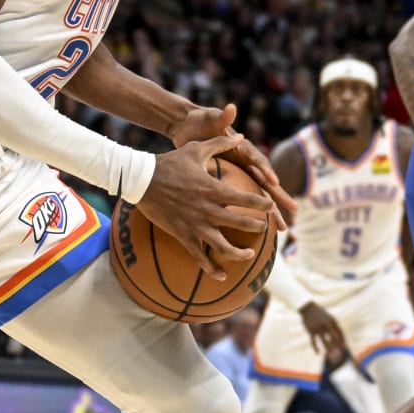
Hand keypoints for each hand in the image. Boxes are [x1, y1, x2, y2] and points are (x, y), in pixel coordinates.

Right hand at [136, 137, 277, 278]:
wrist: (142, 180)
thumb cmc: (169, 162)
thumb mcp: (195, 148)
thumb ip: (220, 143)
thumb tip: (240, 136)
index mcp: (214, 189)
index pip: (248, 199)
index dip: (263, 204)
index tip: (271, 207)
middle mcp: (209, 210)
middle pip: (242, 223)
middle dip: (258, 226)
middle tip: (264, 228)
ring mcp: (196, 225)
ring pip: (224, 246)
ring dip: (241, 253)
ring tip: (250, 253)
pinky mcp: (183, 235)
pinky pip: (200, 257)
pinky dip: (212, 269)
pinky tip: (223, 276)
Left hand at [168, 102, 296, 229]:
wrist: (186, 127)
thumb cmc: (199, 122)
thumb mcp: (209, 119)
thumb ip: (221, 117)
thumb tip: (231, 107)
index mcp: (241, 148)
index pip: (257, 160)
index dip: (266, 170)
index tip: (274, 182)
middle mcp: (244, 162)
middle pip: (264, 182)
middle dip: (278, 197)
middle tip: (294, 212)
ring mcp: (238, 172)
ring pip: (257, 195)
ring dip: (270, 211)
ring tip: (282, 230)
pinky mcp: (229, 181)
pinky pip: (242, 199)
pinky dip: (250, 213)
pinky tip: (256, 229)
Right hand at [299, 302, 348, 360]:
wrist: (308, 307)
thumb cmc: (320, 313)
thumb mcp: (329, 317)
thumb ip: (333, 326)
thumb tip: (339, 337)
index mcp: (332, 321)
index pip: (340, 332)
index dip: (343, 340)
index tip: (344, 346)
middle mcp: (326, 325)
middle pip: (334, 337)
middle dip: (337, 345)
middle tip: (340, 352)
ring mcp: (318, 328)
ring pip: (324, 341)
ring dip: (328, 349)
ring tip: (330, 356)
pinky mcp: (311, 331)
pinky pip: (313, 341)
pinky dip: (315, 348)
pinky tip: (317, 353)